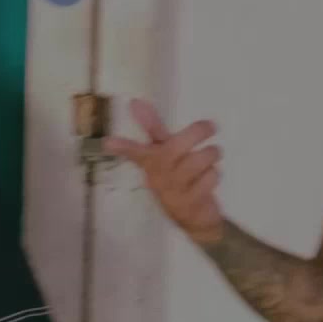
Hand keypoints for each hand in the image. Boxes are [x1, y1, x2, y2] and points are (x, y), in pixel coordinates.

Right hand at [104, 99, 224, 244]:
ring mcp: (173, 192)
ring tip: (213, 154)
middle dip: (196, 132)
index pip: (135, 152)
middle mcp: (158, 177)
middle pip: (174, 148)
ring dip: (212, 154)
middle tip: (211, 126)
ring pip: (198, 160)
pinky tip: (210, 178)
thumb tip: (136, 102)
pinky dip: (215, 174)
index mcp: (151, 163)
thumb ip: (152, 128)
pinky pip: (209, 178)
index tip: (108, 142)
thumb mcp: (165, 153)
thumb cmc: (178, 178)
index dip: (123, 146)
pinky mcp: (190, 203)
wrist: (195, 219)